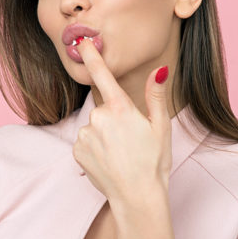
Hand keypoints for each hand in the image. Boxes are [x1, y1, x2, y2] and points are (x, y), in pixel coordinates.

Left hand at [73, 38, 172, 204]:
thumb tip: (159, 70)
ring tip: (120, 155)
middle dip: (114, 120)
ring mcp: (85, 135)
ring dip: (104, 136)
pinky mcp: (77, 151)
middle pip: (103, 109)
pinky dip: (94, 149)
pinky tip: (108, 161)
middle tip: (130, 141)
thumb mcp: (161, 127)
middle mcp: (99, 118)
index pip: (102, 75)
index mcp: (121, 108)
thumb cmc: (154, 162)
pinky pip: (85, 143)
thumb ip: (155, 96)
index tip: (81, 41)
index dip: (91, 56)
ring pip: (94, 127)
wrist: (137, 197)